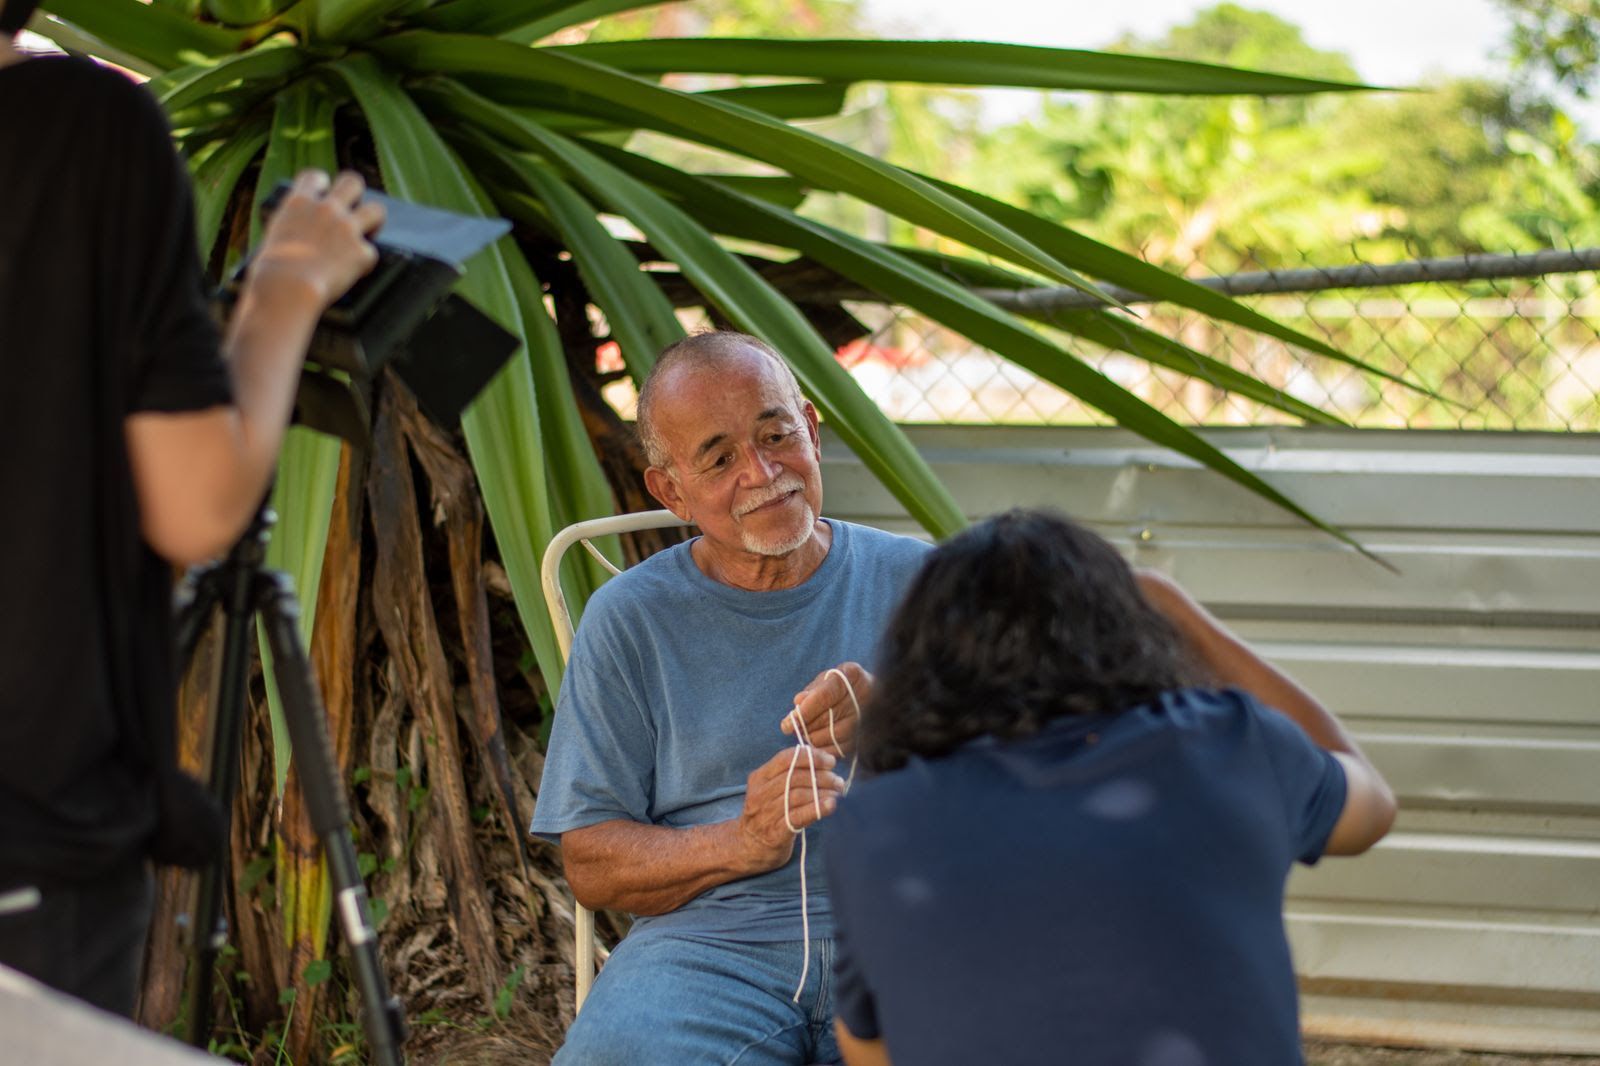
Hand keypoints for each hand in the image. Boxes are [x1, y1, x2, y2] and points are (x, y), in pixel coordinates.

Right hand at [247, 168, 384, 312]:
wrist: (286, 288)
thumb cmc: (270, 272)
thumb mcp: (274, 239)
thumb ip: (292, 229)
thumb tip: (301, 235)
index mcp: (299, 203)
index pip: (314, 176)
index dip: (321, 183)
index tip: (322, 191)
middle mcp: (326, 209)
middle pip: (352, 182)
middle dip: (356, 193)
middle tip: (353, 209)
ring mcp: (347, 228)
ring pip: (377, 210)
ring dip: (374, 221)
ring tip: (369, 235)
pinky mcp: (361, 251)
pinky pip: (371, 253)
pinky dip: (364, 264)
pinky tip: (355, 273)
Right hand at [736, 747, 843, 871]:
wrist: (749, 847)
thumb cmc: (768, 813)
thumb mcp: (770, 788)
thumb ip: (790, 773)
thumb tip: (823, 759)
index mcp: (759, 777)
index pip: (786, 758)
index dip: (811, 757)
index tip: (830, 761)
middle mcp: (760, 793)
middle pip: (795, 777)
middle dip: (822, 776)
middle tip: (838, 780)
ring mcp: (766, 813)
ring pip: (798, 795)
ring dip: (823, 792)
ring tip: (838, 793)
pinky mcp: (775, 832)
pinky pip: (798, 817)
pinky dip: (817, 809)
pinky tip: (832, 805)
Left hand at [782, 661, 871, 758]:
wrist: (867, 696)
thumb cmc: (839, 687)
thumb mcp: (823, 682)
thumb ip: (810, 692)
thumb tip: (798, 703)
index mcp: (852, 675)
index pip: (824, 695)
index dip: (804, 711)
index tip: (786, 724)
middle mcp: (865, 694)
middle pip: (829, 717)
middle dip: (806, 726)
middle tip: (793, 730)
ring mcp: (870, 716)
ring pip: (835, 735)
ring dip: (814, 739)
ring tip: (805, 735)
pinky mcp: (868, 735)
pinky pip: (843, 748)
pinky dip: (825, 748)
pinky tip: (818, 743)